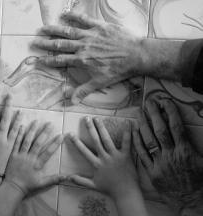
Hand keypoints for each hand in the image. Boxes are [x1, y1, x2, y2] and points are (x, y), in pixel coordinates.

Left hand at [5, 121, 64, 194]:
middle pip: (38, 143)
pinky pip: (16, 143)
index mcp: (37, 164)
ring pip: (27, 141)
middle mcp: (29, 158)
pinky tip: (21, 126)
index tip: (61, 135)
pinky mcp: (12, 154)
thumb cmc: (28, 185)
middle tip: (50, 124)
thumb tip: (67, 177)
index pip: (48, 152)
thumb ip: (54, 179)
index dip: (55, 143)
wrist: (12, 187)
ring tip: (37, 121)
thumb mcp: (42, 183)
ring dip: (32, 130)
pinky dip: (19, 135)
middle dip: (44, 133)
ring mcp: (20, 155)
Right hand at [32, 12, 144, 103]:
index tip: (38, 60)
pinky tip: (65, 14)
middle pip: (60, 44)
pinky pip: (84, 19)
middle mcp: (83, 46)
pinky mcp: (99, 26)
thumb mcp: (100, 83)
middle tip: (34, 42)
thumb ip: (83, 90)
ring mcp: (90, 35)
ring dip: (54, 30)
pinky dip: (74, 16)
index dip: (48, 60)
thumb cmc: (118, 70)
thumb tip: (70, 101)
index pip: (60, 60)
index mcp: (82, 60)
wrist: (135, 55)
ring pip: (68, 31)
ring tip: (43, 28)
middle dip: (46, 44)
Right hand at [68, 117, 137, 198]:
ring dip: (102, 128)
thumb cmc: (109, 189)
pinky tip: (127, 124)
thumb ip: (80, 180)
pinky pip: (126, 143)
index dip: (76, 142)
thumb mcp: (93, 185)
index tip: (70, 134)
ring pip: (107, 139)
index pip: (84, 151)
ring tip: (98, 118)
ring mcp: (115, 156)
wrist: (125, 193)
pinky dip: (127, 134)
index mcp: (96, 164)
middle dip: (90, 129)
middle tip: (86, 118)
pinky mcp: (126, 156)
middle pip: (96, 140)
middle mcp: (104, 158)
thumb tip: (67, 178)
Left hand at [133, 98, 202, 212]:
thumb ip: (196, 144)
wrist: (191, 201)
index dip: (170, 112)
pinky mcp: (152, 172)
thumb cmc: (199, 181)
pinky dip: (137, 142)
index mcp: (185, 150)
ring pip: (149, 140)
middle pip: (160, 130)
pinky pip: (142, 154)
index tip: (165, 102)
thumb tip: (192, 130)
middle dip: (154, 114)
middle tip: (149, 102)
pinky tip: (134, 131)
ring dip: (144, 125)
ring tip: (140, 113)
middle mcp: (171, 154)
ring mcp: (160, 163)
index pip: (176, 126)